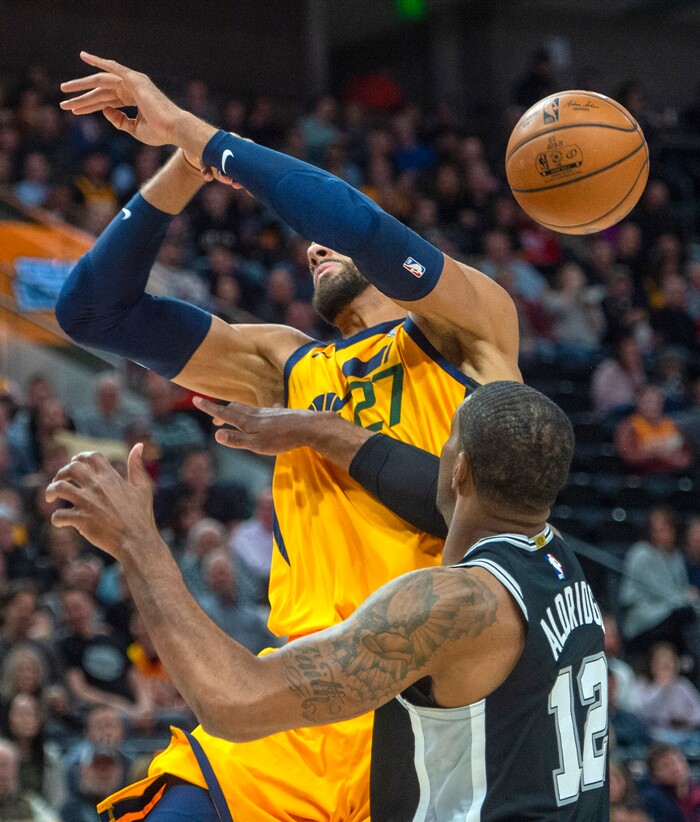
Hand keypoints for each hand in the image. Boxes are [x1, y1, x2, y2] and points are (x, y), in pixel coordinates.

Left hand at [45, 445, 156, 561]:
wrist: (137, 540)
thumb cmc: (141, 515)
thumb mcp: (143, 487)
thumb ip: (137, 466)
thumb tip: (138, 445)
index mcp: (111, 477)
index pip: (91, 457)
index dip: (79, 458)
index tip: (74, 465)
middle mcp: (97, 487)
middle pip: (71, 468)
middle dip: (61, 473)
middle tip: (59, 481)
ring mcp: (88, 503)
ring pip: (59, 488)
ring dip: (51, 491)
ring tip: (51, 498)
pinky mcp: (81, 520)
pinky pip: (59, 515)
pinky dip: (56, 518)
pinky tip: (60, 521)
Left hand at [60, 52, 213, 153]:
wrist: (173, 129)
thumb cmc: (159, 132)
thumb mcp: (134, 129)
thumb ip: (119, 120)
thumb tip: (104, 109)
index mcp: (134, 100)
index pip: (107, 101)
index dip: (89, 106)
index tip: (74, 111)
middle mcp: (132, 88)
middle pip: (101, 91)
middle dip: (81, 96)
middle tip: (63, 100)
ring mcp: (133, 82)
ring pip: (101, 81)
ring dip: (82, 84)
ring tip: (64, 88)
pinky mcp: (134, 79)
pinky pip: (113, 67)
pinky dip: (99, 61)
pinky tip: (84, 57)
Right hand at [193, 397, 315, 454]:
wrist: (308, 427)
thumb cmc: (282, 439)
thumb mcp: (257, 444)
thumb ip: (238, 440)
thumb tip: (217, 435)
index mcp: (248, 421)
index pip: (224, 414)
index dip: (210, 408)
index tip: (196, 400)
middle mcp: (256, 414)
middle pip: (235, 409)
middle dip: (222, 412)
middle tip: (214, 418)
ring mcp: (269, 413)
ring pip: (249, 409)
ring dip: (238, 411)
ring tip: (234, 414)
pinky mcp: (281, 414)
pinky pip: (267, 411)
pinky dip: (261, 412)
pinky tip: (269, 410)